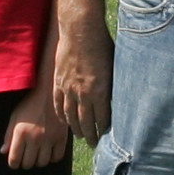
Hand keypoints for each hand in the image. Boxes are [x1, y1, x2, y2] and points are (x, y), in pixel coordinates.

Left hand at [2, 83, 66, 170]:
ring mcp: (49, 138)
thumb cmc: (30, 104)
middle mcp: (34, 138)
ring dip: (38, 161)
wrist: (50, 93)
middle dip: (25, 163)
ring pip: (42, 162)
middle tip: (26, 157)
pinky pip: (57, 157)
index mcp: (20, 132)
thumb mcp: (15, 117)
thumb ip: (8, 135)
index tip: (15, 162)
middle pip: (28, 163)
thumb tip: (3, 152)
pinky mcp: (61, 137)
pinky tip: (49, 152)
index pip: (14, 159)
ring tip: (37, 154)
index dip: (13, 163)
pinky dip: (52, 158)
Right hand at [50, 13, 112, 142]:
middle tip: (94, 144)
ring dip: (76, 128)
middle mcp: (84, 93)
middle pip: (86, 122)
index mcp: (100, 90)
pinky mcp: (58, 82)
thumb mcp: (114, 66)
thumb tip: (115, 99)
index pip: (102, 118)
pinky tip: (65, 121)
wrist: (80, 30)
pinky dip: (62, 115)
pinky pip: (58, 104)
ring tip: (80, 136)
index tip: (106, 137)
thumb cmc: (102, 45)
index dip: (103, 130)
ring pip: (71, 116)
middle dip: (90, 135)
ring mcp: (69, 88)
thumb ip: (112, 85)